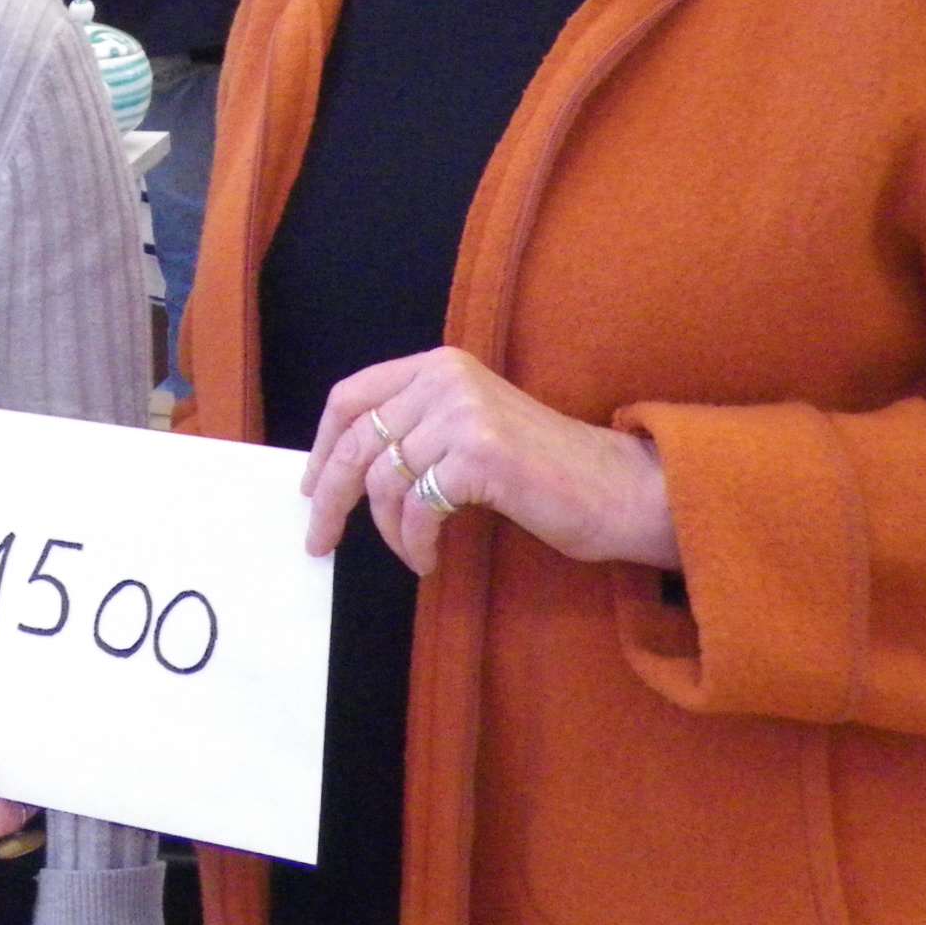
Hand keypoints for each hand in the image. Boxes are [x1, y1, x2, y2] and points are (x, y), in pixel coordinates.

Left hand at [303, 348, 676, 577]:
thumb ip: (416, 429)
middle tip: (319, 540)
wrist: (615, 489)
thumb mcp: (468, 429)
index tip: (310, 488)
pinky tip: (427, 559)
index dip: (321, 446)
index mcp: (439, 365)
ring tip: (410, 551)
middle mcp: (447, 378)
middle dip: (330, 498)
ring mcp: (464, 413)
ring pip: (384, 481)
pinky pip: (418, 509)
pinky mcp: (480, 455)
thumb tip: (339, 468)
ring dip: (388, 529)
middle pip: (358, 441)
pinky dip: (414, 543)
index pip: (351, 397)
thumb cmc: (541, 471)